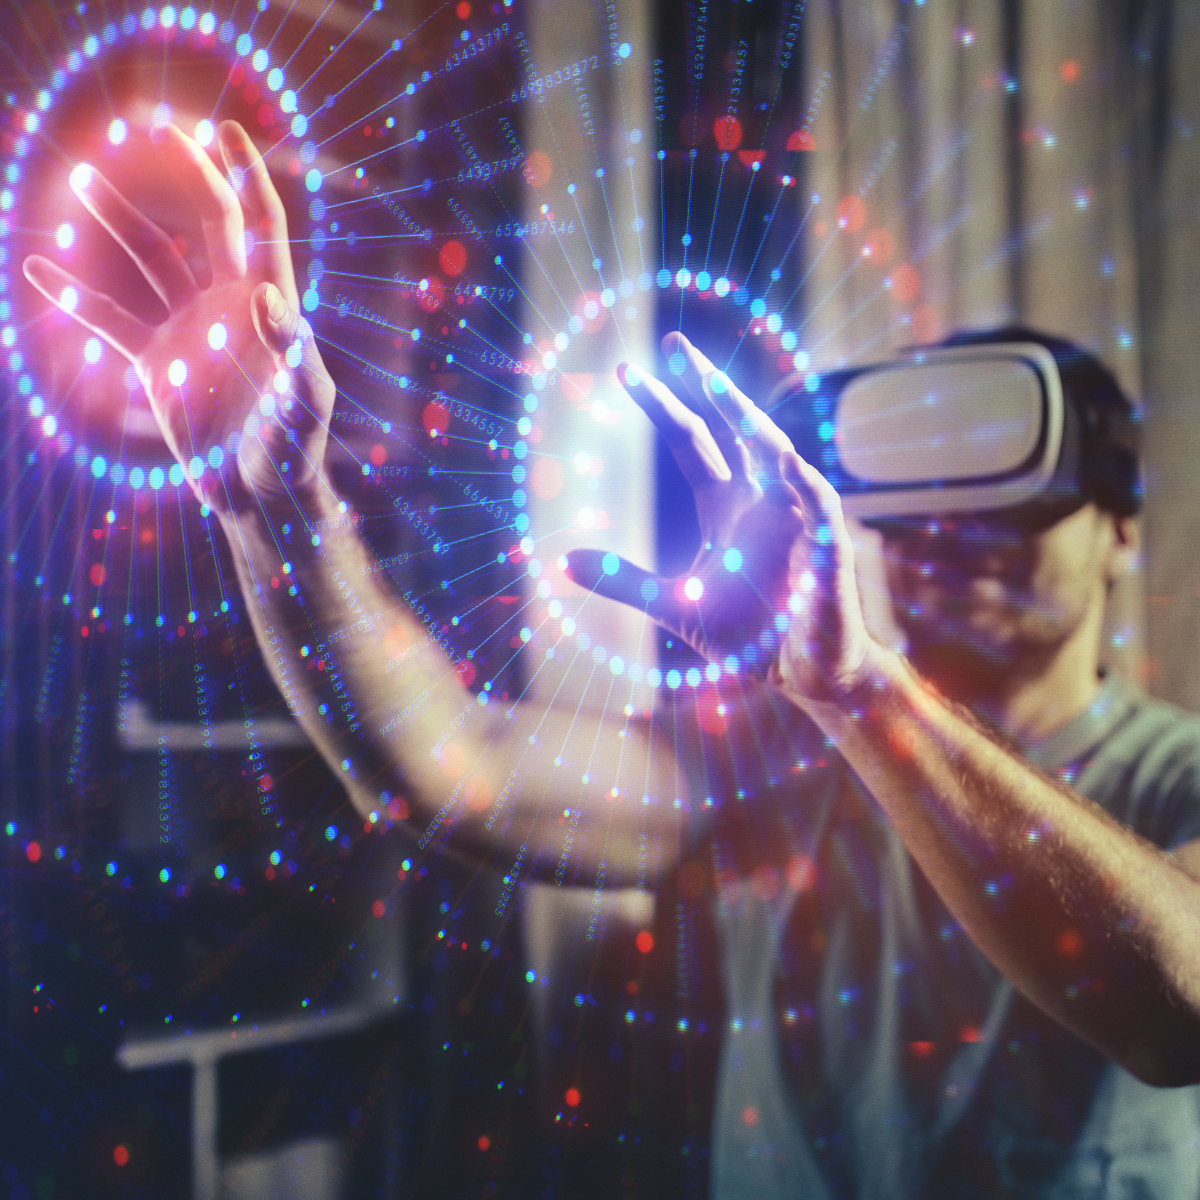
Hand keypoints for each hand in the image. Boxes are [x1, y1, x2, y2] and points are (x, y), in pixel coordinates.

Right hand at [22, 121, 334, 513]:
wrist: (258, 494)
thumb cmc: (293, 451)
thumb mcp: (300, 406)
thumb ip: (289, 354)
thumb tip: (269, 298)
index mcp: (270, 304)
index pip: (260, 226)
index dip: (246, 177)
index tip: (226, 128)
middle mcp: (229, 304)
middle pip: (204, 225)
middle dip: (184, 176)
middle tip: (153, 129)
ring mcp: (190, 327)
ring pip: (149, 260)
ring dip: (118, 222)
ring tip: (84, 178)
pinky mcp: (157, 360)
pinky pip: (109, 318)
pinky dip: (76, 295)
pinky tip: (38, 268)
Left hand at [565, 333, 878, 704]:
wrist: (798, 671)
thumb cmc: (745, 636)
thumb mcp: (672, 605)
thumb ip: (623, 581)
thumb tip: (564, 563)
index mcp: (722, 504)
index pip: (689, 440)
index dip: (661, 406)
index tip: (625, 372)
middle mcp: (756, 495)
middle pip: (728, 425)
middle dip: (703, 383)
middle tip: (672, 343)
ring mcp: (793, 510)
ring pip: (771, 447)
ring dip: (745, 415)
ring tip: (713, 384)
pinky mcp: (825, 537)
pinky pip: (816, 497)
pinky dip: (800, 478)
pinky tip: (783, 459)